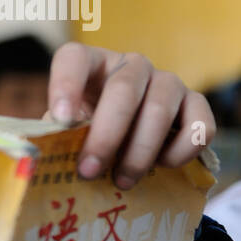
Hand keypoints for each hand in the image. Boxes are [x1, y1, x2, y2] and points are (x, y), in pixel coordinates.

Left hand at [46, 44, 213, 189]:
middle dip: (105, 136)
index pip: (74, 58)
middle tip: (89, 171)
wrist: (129, 140)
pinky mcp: (197, 104)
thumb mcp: (68, 131)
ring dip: (139, 152)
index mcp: (91, 63)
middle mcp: (132, 66)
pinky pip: (201, 125)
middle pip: (122, 90)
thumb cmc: (89, 132)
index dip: (65, 85)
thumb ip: (56, 137)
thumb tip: (40, 160)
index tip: (61, 120)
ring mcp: (168, 82)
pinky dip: (182, 151)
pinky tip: (162, 166)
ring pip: (160, 110)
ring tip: (121, 181)